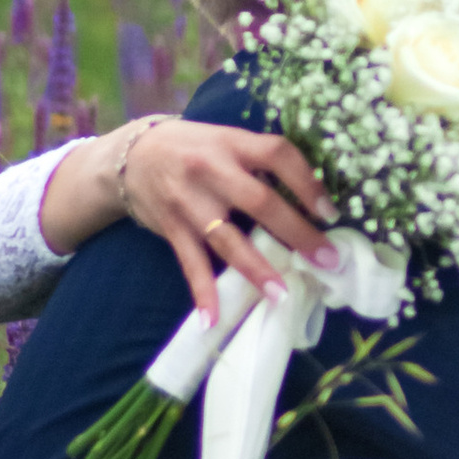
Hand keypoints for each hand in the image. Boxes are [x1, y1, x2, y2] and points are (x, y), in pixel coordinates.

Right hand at [40, 115, 338, 318]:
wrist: (129, 158)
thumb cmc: (192, 148)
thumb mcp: (225, 139)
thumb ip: (258, 160)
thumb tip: (310, 195)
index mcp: (231, 142)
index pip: (277, 154)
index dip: (306, 182)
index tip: (329, 211)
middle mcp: (210, 170)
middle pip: (259, 202)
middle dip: (296, 233)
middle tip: (327, 259)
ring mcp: (189, 202)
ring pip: (227, 239)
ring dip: (256, 269)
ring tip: (282, 295)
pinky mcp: (172, 228)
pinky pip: (190, 263)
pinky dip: (201, 291)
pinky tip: (212, 318)